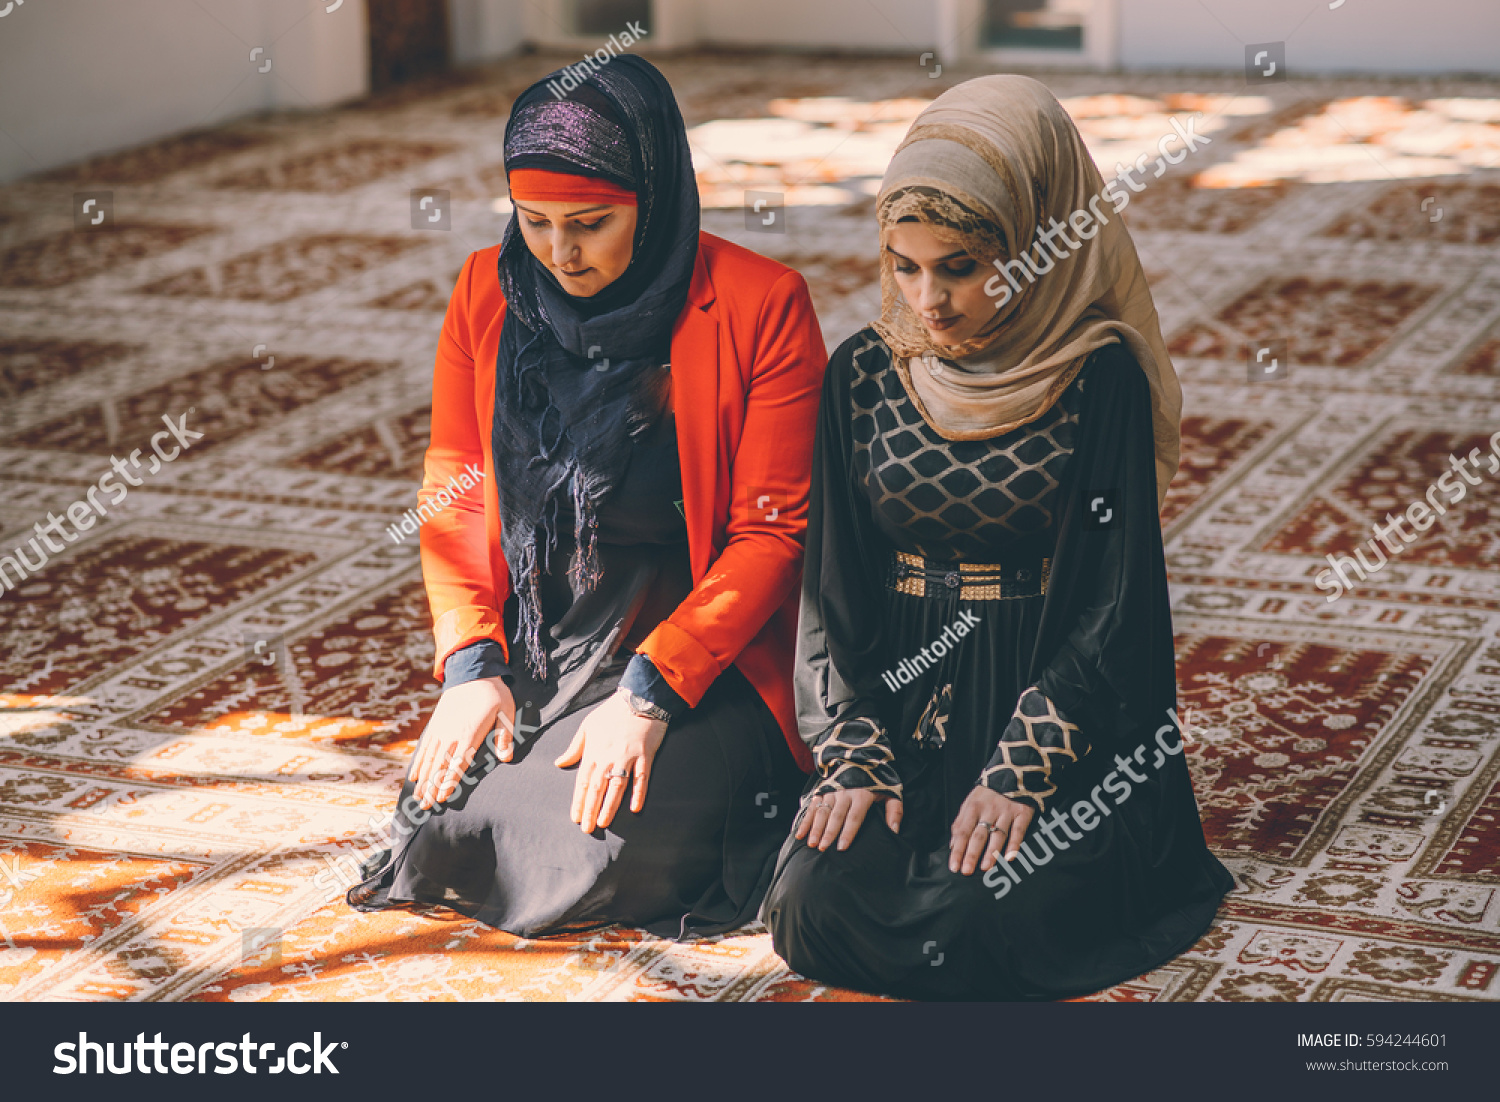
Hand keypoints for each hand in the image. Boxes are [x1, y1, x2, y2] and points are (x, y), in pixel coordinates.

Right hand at [409, 676, 515, 810]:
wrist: (471, 670)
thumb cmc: (493, 693)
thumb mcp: (506, 710)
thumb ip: (505, 735)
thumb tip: (507, 758)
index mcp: (469, 733)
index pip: (457, 763)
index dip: (449, 782)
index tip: (441, 799)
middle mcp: (451, 734)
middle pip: (439, 766)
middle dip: (431, 788)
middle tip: (425, 807)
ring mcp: (440, 730)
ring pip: (429, 760)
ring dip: (422, 780)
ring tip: (417, 798)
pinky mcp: (434, 725)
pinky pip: (424, 748)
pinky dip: (418, 763)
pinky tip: (413, 776)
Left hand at [555, 689, 665, 832]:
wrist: (638, 698)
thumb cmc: (611, 712)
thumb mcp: (587, 726)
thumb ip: (574, 747)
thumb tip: (559, 763)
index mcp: (593, 751)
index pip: (583, 781)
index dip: (579, 801)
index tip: (575, 817)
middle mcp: (608, 756)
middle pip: (597, 788)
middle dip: (591, 810)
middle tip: (587, 828)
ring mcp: (627, 757)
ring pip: (617, 786)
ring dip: (610, 806)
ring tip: (604, 822)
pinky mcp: (645, 755)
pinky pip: (641, 778)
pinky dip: (638, 793)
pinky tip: (634, 808)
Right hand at [795, 788, 902, 851]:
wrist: (860, 757)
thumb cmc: (877, 780)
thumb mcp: (891, 792)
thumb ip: (894, 811)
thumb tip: (894, 830)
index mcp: (862, 795)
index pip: (854, 817)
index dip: (848, 832)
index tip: (842, 847)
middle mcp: (845, 792)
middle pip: (835, 815)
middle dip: (828, 833)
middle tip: (822, 848)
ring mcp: (831, 791)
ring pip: (822, 811)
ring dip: (815, 828)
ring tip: (811, 843)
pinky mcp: (822, 790)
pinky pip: (812, 806)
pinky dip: (805, 820)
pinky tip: (800, 833)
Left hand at [949, 787, 1034, 875]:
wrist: (1013, 771)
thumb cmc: (988, 793)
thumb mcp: (971, 802)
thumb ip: (961, 823)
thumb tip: (953, 846)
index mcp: (973, 807)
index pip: (963, 831)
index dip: (958, 849)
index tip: (954, 866)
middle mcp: (989, 809)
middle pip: (979, 834)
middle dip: (972, 853)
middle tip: (966, 871)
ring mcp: (1006, 811)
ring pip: (998, 834)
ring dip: (991, 852)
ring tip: (985, 868)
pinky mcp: (1022, 812)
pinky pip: (1018, 830)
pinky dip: (1014, 844)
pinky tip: (1010, 857)